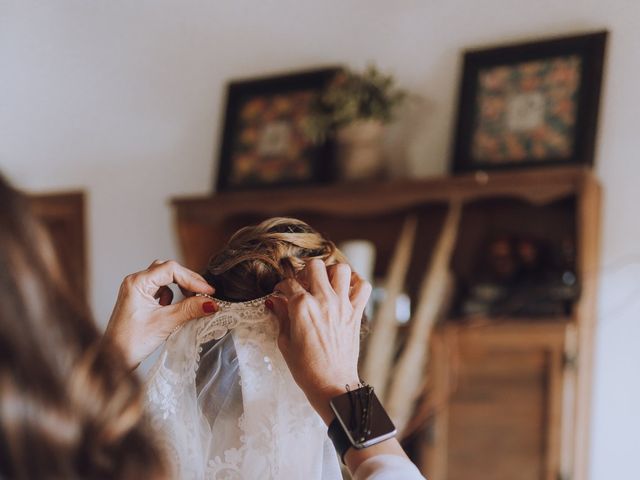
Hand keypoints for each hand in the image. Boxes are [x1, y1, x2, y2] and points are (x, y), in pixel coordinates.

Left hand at [104, 260, 216, 367]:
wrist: (114, 358)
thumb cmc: (130, 342)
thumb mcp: (165, 323)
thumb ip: (189, 310)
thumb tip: (210, 303)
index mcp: (137, 283)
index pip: (171, 270)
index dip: (192, 279)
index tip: (207, 292)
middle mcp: (136, 282)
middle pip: (169, 271)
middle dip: (188, 282)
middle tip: (205, 294)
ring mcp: (137, 290)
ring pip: (165, 279)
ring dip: (181, 288)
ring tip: (192, 301)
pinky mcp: (140, 299)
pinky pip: (161, 290)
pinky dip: (173, 296)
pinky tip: (175, 308)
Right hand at [267, 259, 371, 424]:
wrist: (332, 384)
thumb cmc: (306, 368)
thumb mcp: (285, 342)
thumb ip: (281, 316)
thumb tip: (276, 301)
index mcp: (302, 306)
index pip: (289, 283)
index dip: (281, 286)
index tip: (281, 292)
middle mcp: (323, 300)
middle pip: (315, 266)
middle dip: (306, 271)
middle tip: (303, 284)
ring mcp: (342, 305)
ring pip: (341, 269)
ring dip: (331, 273)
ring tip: (325, 284)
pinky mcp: (355, 313)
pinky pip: (363, 287)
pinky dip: (356, 285)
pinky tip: (346, 291)